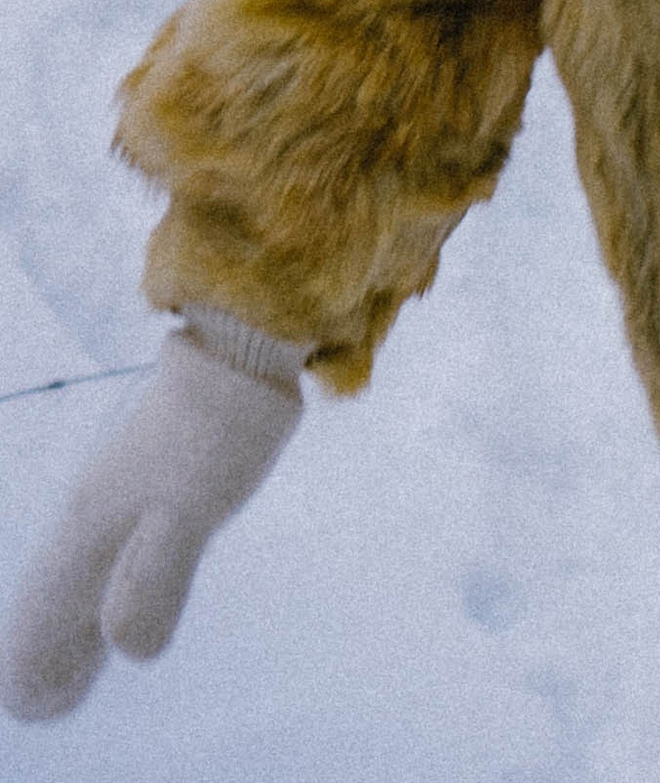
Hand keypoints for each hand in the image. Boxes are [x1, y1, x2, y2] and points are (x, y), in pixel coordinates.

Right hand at [2, 327, 302, 721]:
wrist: (243, 343)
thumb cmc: (219, 427)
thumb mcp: (189, 510)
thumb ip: (155, 578)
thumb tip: (125, 648)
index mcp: (93, 520)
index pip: (49, 603)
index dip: (36, 655)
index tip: (27, 705)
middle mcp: (98, 505)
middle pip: (61, 587)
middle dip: (48, 643)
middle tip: (39, 701)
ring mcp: (125, 485)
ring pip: (88, 563)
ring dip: (77, 613)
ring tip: (74, 656)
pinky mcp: (160, 472)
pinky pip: (118, 542)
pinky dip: (107, 579)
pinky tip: (123, 582)